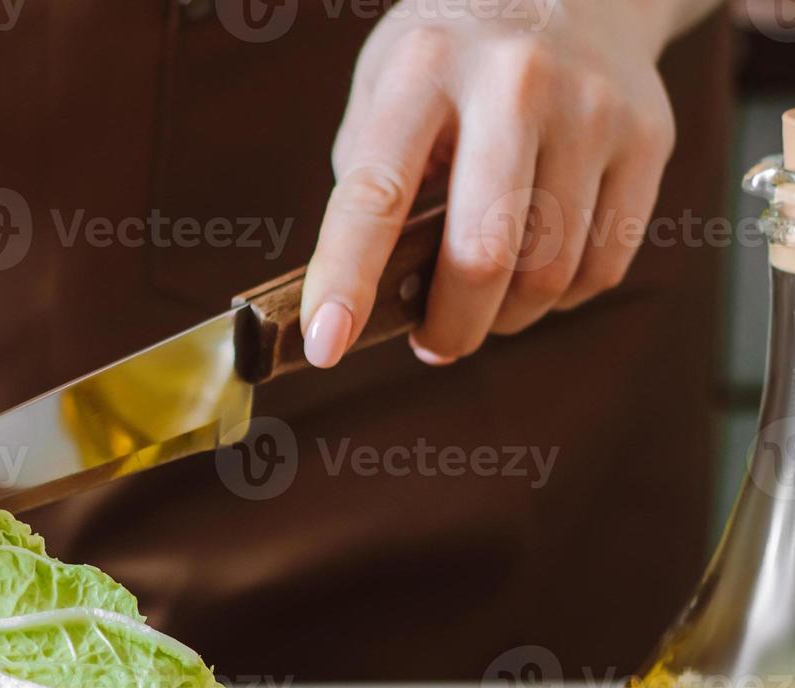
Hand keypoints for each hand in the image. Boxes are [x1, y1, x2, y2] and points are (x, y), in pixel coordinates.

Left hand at [301, 0, 679, 367]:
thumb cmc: (454, 59)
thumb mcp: (386, 89)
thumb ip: (371, 184)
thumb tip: (371, 296)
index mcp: (425, 69)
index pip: (377, 194)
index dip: (347, 279)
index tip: (324, 343)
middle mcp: (515, 81)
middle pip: (484, 254)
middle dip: (449, 326)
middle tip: (431, 341)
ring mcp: (592, 108)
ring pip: (548, 273)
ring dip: (504, 317)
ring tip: (481, 301)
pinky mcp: (648, 137)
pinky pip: (601, 265)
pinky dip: (558, 297)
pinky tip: (535, 273)